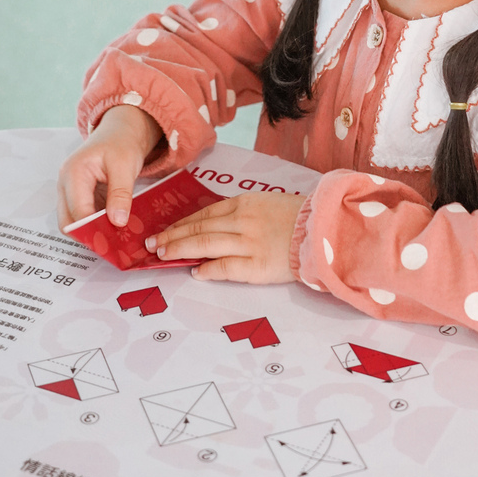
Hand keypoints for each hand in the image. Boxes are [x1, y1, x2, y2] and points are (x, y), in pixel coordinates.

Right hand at [57, 105, 162, 231]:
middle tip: (114, 241)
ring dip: (92, 229)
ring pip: (73, 220)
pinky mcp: (77, 195)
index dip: (94, 228)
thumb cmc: (121, 143)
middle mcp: (65, 183)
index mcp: (73, 173)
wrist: (121, 131)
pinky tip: (113, 225)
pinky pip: (82, 215)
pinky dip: (95, 223)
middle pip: (68, 220)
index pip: (78, 211)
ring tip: (115, 235)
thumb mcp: (125, 166)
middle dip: (89, 233)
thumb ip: (120, 194)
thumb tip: (117, 222)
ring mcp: (69, 190)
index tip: (114, 239)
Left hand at [145, 192, 304, 283]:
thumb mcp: (266, 204)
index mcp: (244, 204)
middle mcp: (242, 221)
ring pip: (206, 246)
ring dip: (181, 251)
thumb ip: (241, 213)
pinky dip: (208, 270)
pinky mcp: (257, 266)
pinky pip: (226, 268)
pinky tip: (195, 272)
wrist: (324, 231)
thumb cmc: (297, 217)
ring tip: (164, 256)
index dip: (181, 224)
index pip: (204, 214)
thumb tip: (212, 226)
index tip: (164, 231)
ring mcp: (248, 244)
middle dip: (173, 237)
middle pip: (199, 229)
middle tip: (153, 244)